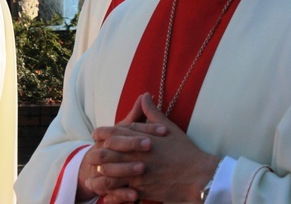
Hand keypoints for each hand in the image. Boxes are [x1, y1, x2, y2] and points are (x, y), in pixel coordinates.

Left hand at [90, 93, 219, 202]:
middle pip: (105, 154)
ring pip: (108, 175)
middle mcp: (136, 156)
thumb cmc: (185, 151)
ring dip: (99, 176)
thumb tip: (144, 95)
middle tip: (92, 156)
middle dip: (96, 155)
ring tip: (93, 176)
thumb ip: (152, 113)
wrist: (198, 176)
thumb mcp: (170, 129)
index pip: (113, 133)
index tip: (96, 135)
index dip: (101, 133)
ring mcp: (137, 175)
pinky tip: (105, 194)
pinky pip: (119, 193)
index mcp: (141, 139)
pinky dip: (110, 193)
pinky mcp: (141, 191)